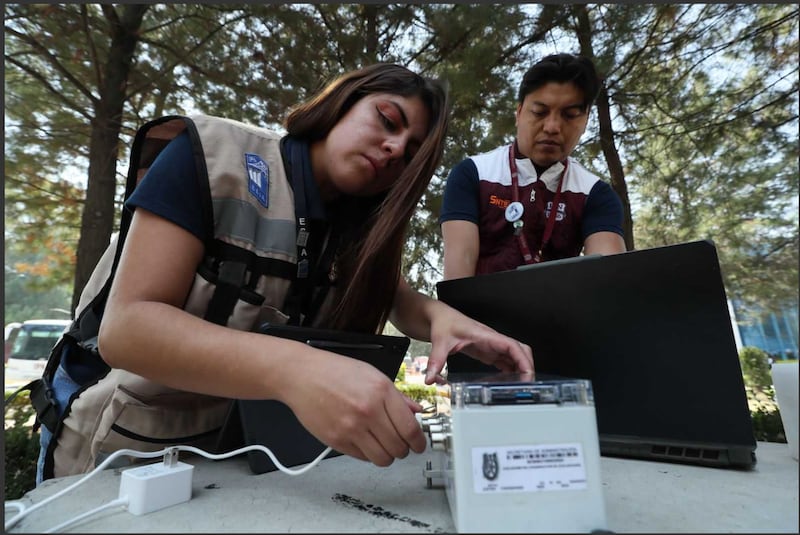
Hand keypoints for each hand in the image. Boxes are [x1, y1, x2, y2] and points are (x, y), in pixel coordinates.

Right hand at [281, 348, 426, 466]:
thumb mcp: (372, 375)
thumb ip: (397, 396)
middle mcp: (368, 411)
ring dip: (387, 456)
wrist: (302, 375)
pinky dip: (367, 454)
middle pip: (399, 447)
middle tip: (401, 445)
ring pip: (382, 458)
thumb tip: (416, 412)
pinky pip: (362, 458)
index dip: (419, 442)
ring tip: (383, 446)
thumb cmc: (335, 372)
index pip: (410, 429)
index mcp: (381, 392)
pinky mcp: (336, 440)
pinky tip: (364, 441)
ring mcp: (351, 428)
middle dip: (404, 449)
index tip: (420, 445)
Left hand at [424, 304, 533, 384]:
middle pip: (520, 350)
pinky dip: (511, 370)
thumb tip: (430, 378)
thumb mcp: (440, 342)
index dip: (523, 359)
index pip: (511, 345)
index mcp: (485, 335)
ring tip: (521, 387)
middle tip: (528, 384)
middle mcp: (492, 340)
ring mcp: (491, 346)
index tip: (527, 373)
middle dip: (527, 365)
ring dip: (520, 369)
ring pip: (514, 356)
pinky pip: (504, 360)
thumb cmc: (443, 323)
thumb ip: (436, 360)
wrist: (439, 317)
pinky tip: (510, 382)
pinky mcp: (487, 351)